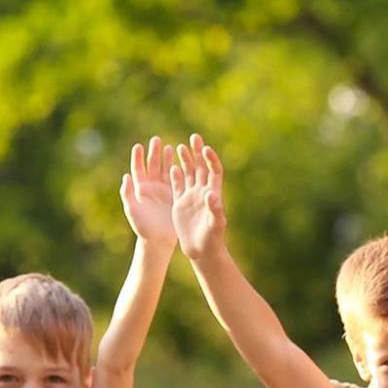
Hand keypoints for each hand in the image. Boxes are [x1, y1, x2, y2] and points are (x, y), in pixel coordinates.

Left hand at [121, 136, 176, 245]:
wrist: (157, 241)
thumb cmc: (143, 227)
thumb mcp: (132, 210)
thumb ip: (127, 194)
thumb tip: (125, 176)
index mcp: (140, 190)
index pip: (138, 170)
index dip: (138, 158)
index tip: (139, 146)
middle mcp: (151, 188)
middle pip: (152, 166)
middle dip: (153, 153)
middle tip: (156, 139)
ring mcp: (163, 191)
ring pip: (165, 170)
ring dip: (166, 159)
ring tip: (169, 147)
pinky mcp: (173, 196)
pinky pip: (176, 180)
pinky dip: (177, 170)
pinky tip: (181, 162)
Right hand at [170, 133, 227, 260]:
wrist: (202, 250)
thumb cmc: (212, 238)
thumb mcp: (215, 224)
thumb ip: (214, 208)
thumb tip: (211, 194)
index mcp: (213, 193)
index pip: (214, 171)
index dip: (211, 159)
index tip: (205, 148)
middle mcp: (203, 192)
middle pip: (201, 168)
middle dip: (197, 153)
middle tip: (194, 137)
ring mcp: (192, 197)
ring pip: (189, 174)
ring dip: (186, 160)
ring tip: (180, 146)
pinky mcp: (181, 203)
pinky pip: (178, 186)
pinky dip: (176, 176)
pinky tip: (172, 167)